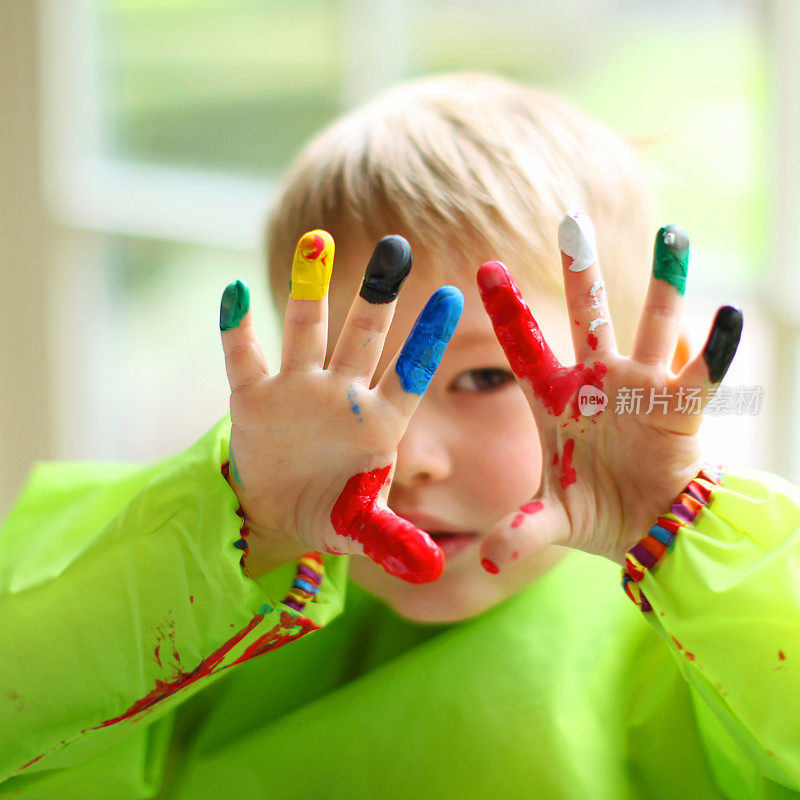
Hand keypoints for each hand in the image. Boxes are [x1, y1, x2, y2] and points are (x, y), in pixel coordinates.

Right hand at [219, 231, 462, 582]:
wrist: (280, 511)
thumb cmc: (335, 512)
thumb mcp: (363, 527)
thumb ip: (394, 540)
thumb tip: (431, 569)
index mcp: (379, 420)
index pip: (410, 372)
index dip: (427, 338)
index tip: (452, 294)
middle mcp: (342, 393)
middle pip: (363, 336)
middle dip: (376, 295)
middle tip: (395, 246)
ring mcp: (298, 389)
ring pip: (306, 331)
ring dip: (309, 290)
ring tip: (317, 241)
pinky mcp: (254, 397)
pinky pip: (244, 358)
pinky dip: (237, 330)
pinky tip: (232, 293)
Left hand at [476, 213, 742, 569]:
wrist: (646, 526)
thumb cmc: (594, 511)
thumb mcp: (551, 521)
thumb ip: (520, 531)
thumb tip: (487, 556)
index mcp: (554, 400)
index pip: (523, 346)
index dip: (507, 309)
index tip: (484, 267)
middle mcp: (596, 381)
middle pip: (587, 316)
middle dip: (581, 270)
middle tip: (572, 219)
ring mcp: (639, 387)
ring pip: (651, 324)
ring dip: (664, 283)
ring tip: (673, 233)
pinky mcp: (679, 406)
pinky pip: (702, 371)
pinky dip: (716, 347)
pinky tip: (730, 315)